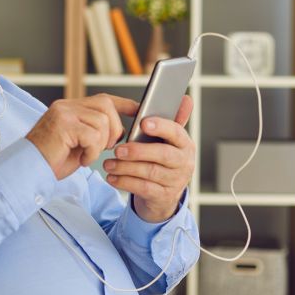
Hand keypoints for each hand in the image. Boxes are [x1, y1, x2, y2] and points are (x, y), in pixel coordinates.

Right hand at [25, 94, 138, 180]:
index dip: (124, 104)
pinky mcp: (62, 125)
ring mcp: (63, 113)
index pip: (103, 99)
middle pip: (105, 105)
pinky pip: (91, 135)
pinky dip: (92, 151)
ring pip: (101, 121)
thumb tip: (121, 131)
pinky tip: (82, 159)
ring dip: (100, 143)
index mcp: (70, 107)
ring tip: (88, 155)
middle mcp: (66, 106)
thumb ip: (95, 132)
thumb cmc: (52, 160)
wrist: (29, 170)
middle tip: (107, 146)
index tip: (139, 111)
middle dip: (114, 128)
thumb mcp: (79, 144)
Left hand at [103, 95, 194, 222]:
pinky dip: (125, 182)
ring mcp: (176, 181)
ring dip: (126, 167)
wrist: (164, 194)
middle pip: (163, 154)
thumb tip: (185, 98)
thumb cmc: (162, 161)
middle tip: (118, 150)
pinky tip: (112, 178)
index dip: (161, 127)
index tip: (143, 123)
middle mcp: (185, 162)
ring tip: (108, 164)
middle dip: (138, 151)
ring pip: (150, 172)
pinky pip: (143, 188)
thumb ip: (172, 119)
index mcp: (185, 144)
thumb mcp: (168, 141)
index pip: (177, 132)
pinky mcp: (164, 196)